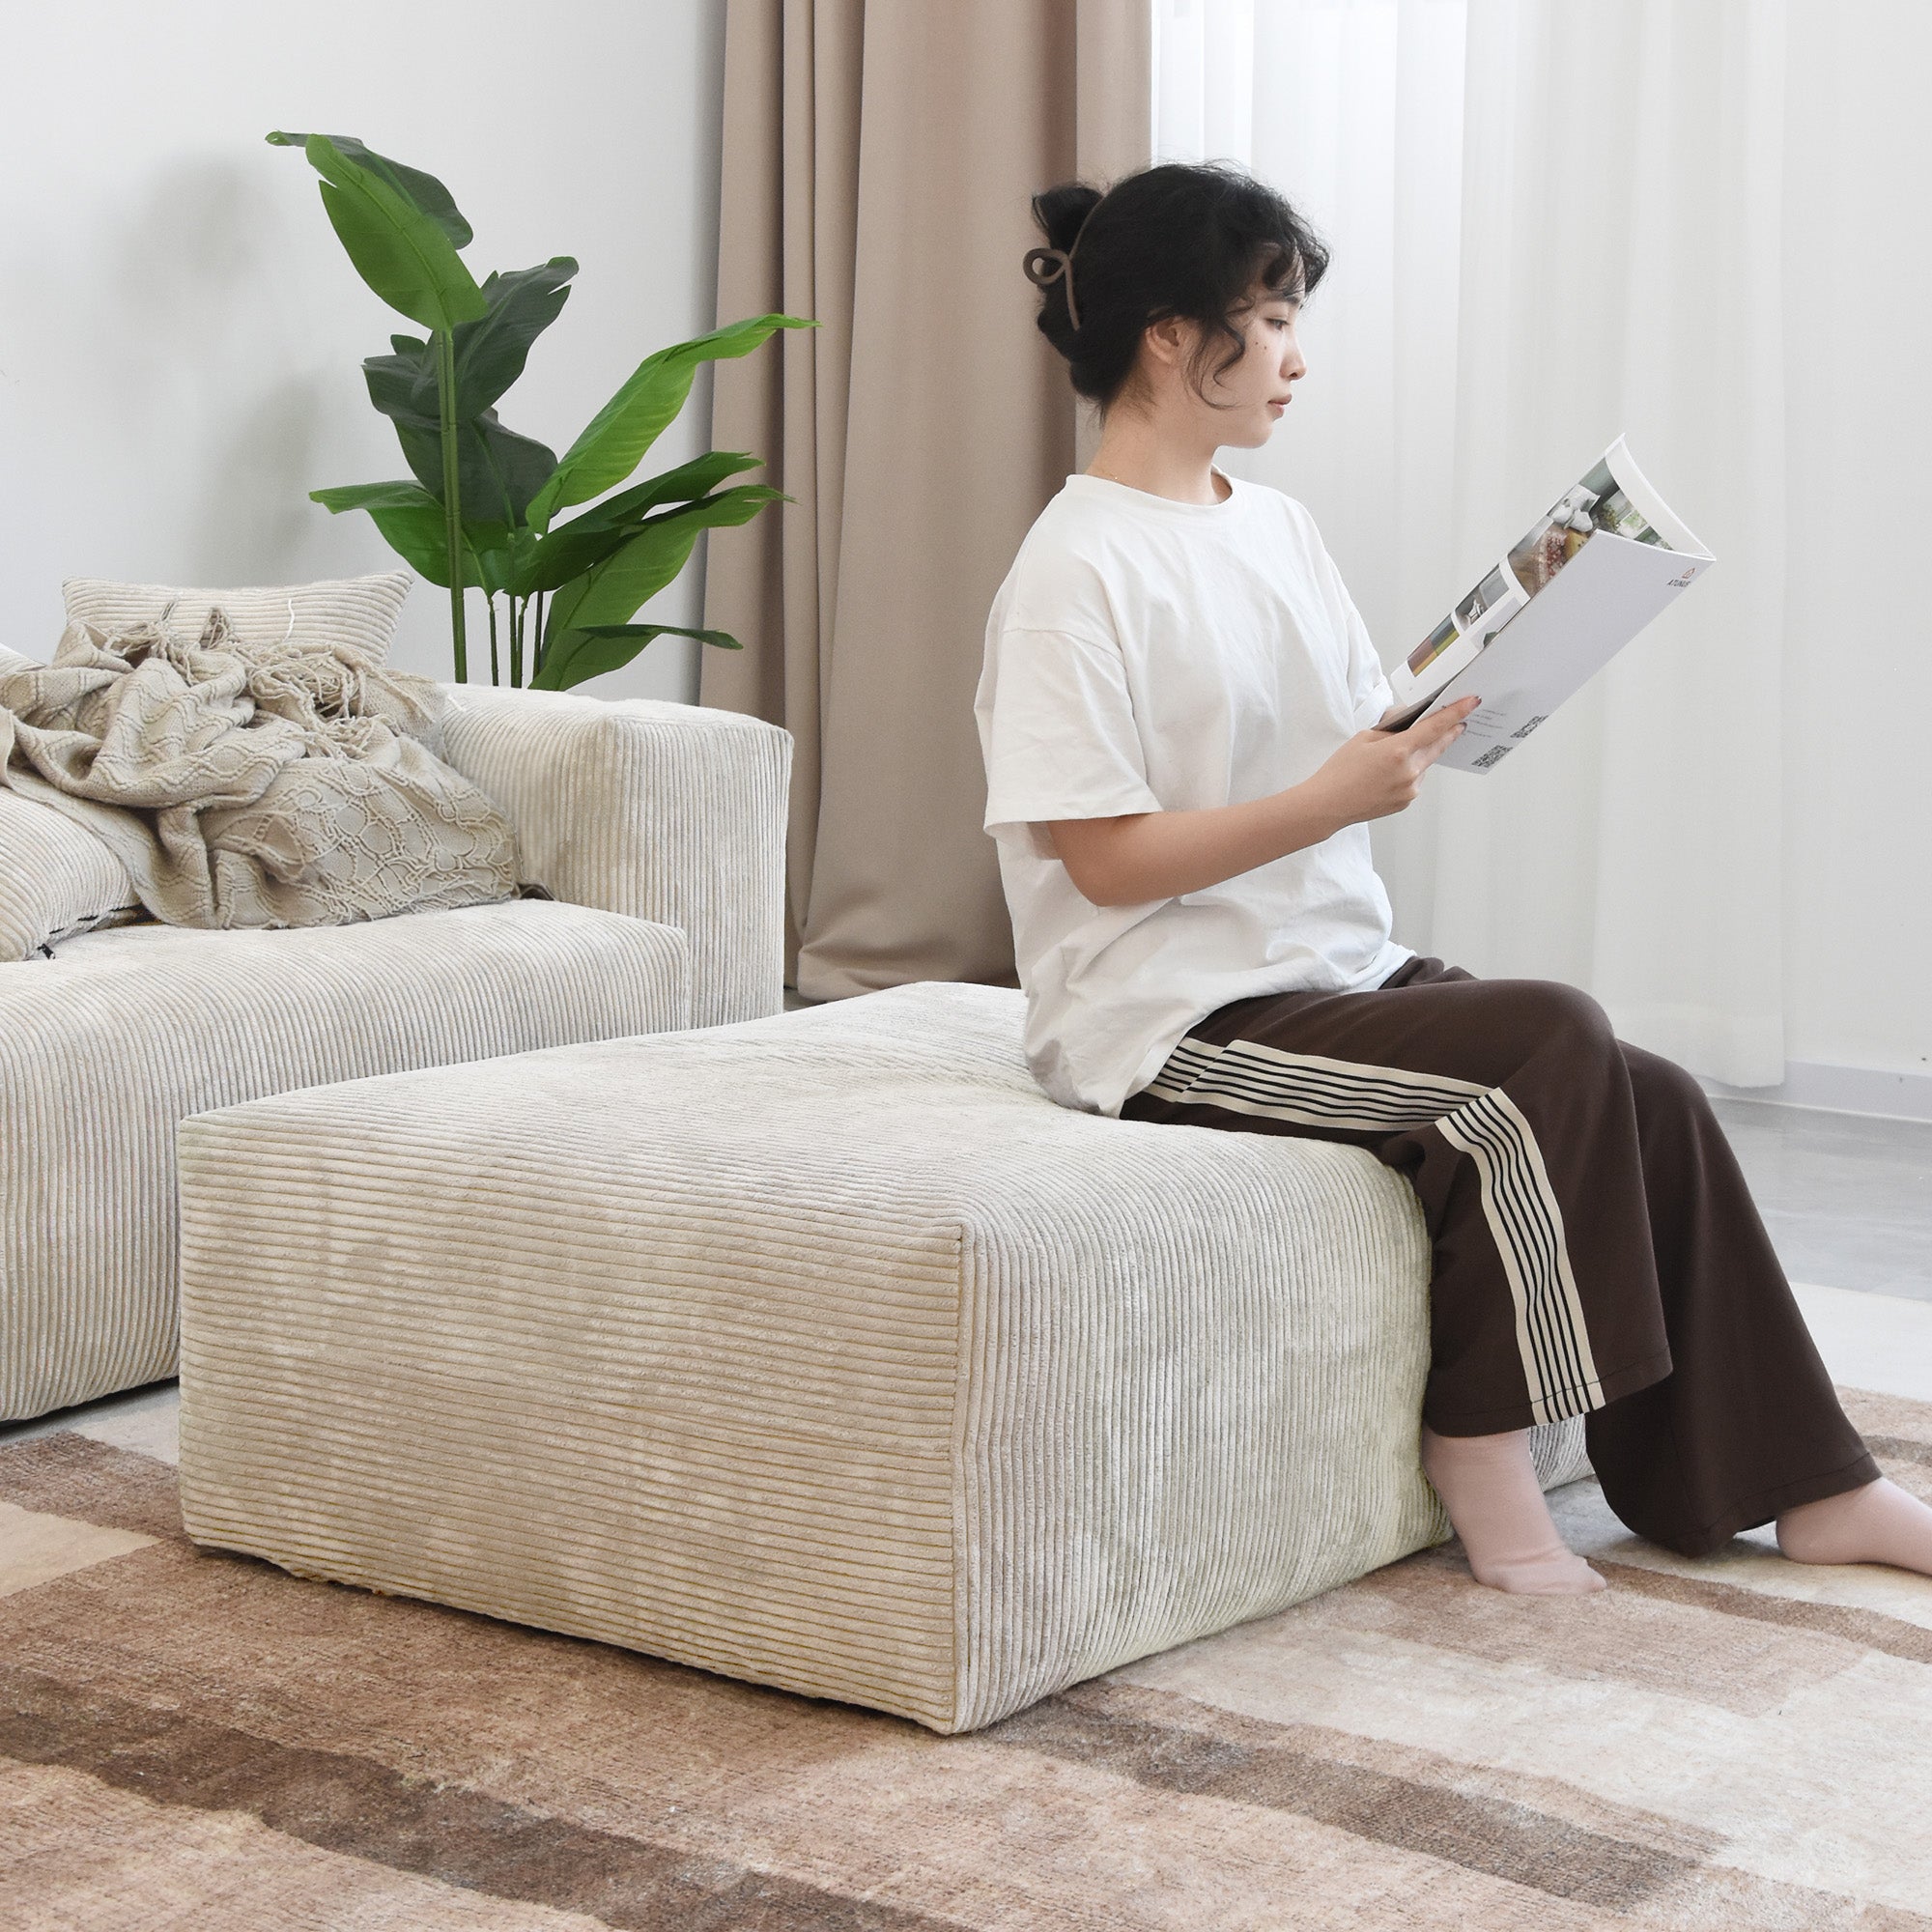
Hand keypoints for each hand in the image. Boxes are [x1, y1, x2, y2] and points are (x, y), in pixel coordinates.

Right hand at [1305, 696, 1480, 828]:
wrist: (1328, 806)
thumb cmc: (1340, 772)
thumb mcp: (1363, 738)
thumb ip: (1392, 728)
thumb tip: (1410, 721)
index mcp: (1398, 751)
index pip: (1435, 727)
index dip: (1456, 712)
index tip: (1471, 702)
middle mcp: (1410, 771)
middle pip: (1437, 744)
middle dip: (1448, 731)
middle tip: (1458, 720)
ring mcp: (1411, 788)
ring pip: (1425, 762)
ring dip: (1421, 754)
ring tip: (1392, 757)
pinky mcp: (1407, 800)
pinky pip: (1416, 778)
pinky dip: (1410, 770)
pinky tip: (1387, 774)